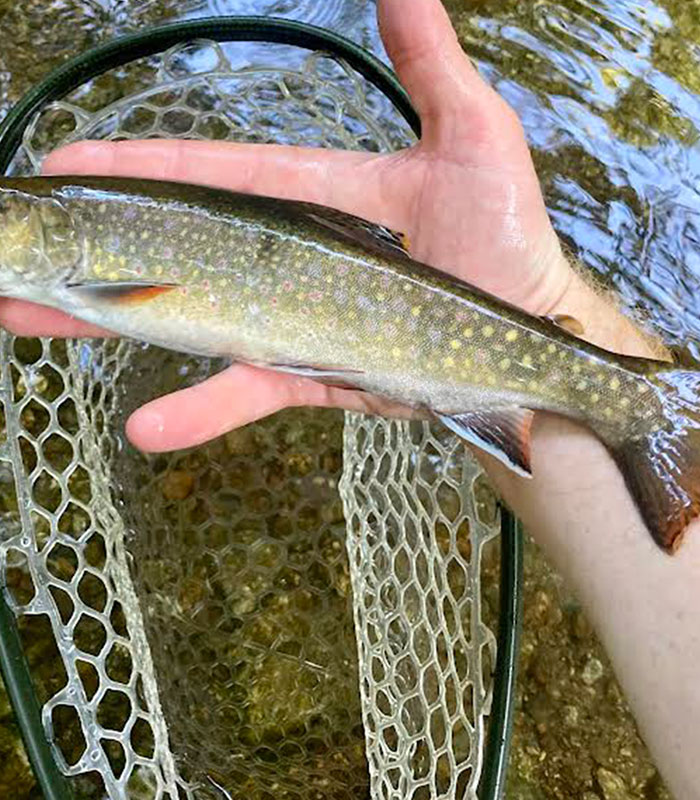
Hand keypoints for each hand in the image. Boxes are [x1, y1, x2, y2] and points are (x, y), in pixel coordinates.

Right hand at [3, 0, 651, 450]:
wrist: (522, 341)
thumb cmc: (506, 237)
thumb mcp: (473, 140)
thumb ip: (429, 66)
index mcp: (310, 199)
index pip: (212, 173)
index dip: (142, 165)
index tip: (72, 162)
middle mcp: (286, 258)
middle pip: (176, 247)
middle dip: (96, 246)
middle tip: (21, 249)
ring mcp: (291, 320)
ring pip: (186, 320)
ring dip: (105, 323)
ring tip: (25, 319)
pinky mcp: (308, 376)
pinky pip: (245, 391)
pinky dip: (199, 409)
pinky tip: (146, 426)